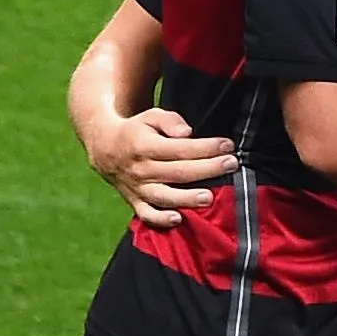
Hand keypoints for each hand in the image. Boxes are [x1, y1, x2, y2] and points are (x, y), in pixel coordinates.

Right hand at [85, 107, 234, 227]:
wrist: (105, 149)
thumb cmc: (136, 131)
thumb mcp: (149, 116)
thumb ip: (169, 121)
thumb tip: (187, 133)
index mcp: (144, 145)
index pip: (179, 148)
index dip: (205, 147)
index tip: (227, 145)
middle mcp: (141, 169)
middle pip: (177, 172)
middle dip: (207, 169)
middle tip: (231, 164)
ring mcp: (137, 188)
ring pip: (164, 196)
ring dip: (187, 198)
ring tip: (209, 197)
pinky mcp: (135, 202)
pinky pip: (146, 214)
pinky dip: (160, 220)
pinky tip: (179, 219)